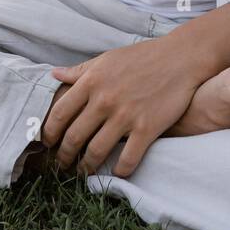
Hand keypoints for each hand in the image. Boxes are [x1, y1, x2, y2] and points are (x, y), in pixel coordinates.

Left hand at [42, 37, 204, 177]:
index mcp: (92, 81)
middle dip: (64, 156)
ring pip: (96, 152)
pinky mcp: (147, 128)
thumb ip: (80, 70)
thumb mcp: (107, 59)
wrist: (181, 58)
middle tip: (63, 163)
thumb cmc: (142, 57)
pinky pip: (127, 160)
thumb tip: (54, 74)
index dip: (49, 134)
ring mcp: (126, 116)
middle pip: (74, 138)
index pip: (59, 115)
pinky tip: (116, 172)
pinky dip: (119, 171)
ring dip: (86, 167)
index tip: (48, 143)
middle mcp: (105, 100)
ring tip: (84, 171)